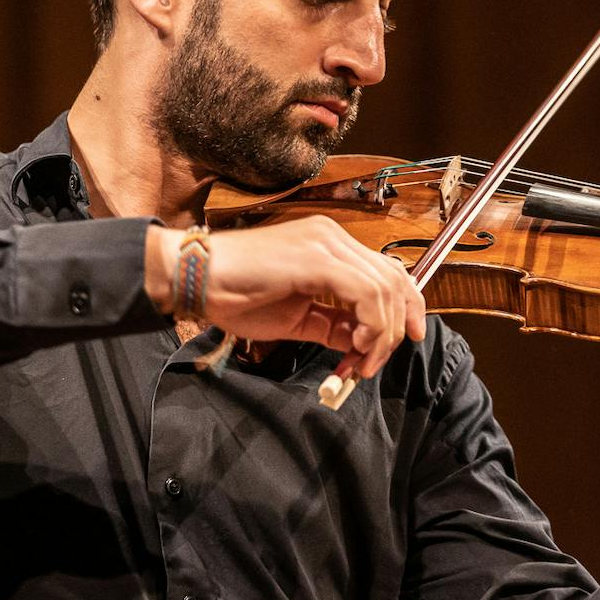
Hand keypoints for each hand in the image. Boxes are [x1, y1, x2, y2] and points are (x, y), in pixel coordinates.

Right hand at [146, 217, 426, 380]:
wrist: (196, 277)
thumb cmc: (236, 294)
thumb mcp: (295, 316)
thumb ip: (331, 325)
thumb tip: (361, 343)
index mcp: (330, 245)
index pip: (387, 271)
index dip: (404, 307)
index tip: (402, 340)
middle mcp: (334, 237)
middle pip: (394, 278)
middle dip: (395, 327)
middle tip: (376, 362)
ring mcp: (327, 243)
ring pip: (384, 288)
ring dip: (381, 333)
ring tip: (362, 360)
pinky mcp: (317, 258)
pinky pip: (365, 293)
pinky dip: (370, 324)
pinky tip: (354, 345)